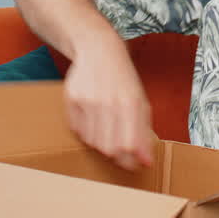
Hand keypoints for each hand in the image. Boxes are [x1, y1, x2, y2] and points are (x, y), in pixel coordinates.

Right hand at [62, 40, 154, 170]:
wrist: (99, 51)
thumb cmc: (123, 80)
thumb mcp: (141, 102)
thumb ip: (144, 133)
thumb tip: (146, 162)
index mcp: (130, 103)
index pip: (129, 145)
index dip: (131, 161)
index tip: (134, 166)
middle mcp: (108, 103)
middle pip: (109, 148)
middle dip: (117, 157)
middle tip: (120, 153)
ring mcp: (88, 101)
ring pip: (93, 142)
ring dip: (102, 143)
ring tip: (107, 130)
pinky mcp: (72, 100)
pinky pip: (78, 131)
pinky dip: (87, 132)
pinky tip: (94, 119)